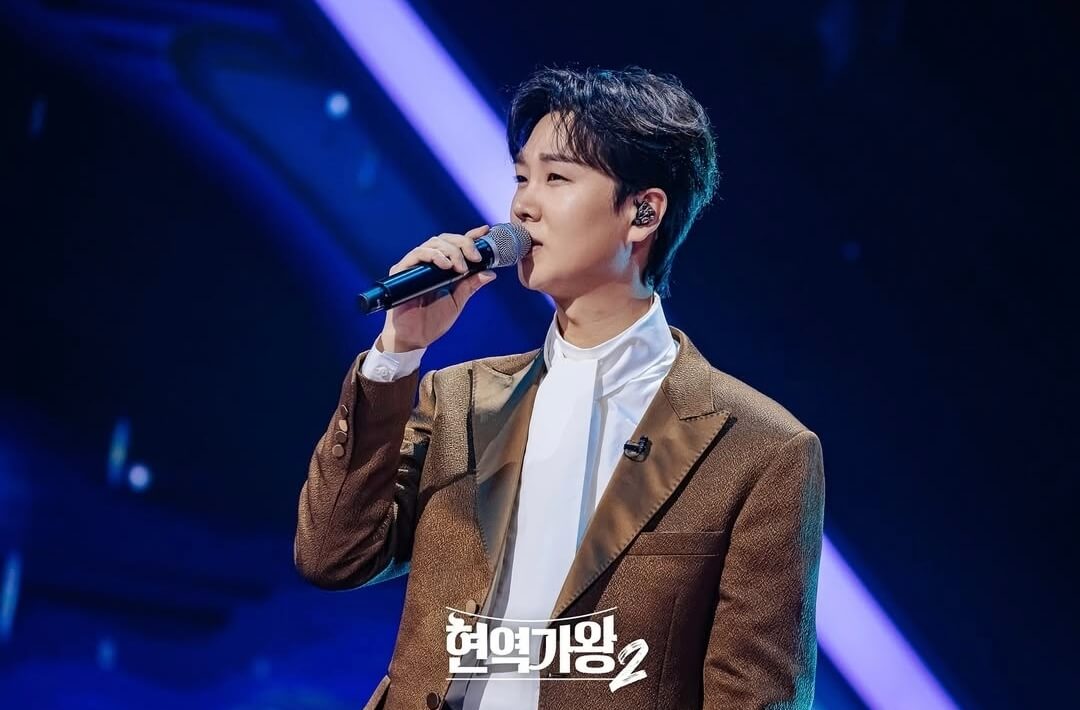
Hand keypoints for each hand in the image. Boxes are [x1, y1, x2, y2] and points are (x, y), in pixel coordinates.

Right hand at [379, 225, 496, 351]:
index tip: (484, 231)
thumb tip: (491, 273)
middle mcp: (428, 263)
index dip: (470, 236)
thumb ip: (471, 285)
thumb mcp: (458, 301)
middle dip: (463, 244)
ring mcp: (414, 265)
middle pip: (445, 239)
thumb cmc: (433, 321)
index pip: (455, 245)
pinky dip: (433, 255)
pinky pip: (417, 254)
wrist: (414, 338)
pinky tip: (445, 265)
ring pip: (433, 243)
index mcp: (442, 268)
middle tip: (475, 258)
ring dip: (451, 251)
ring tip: (460, 267)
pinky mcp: (402, 271)